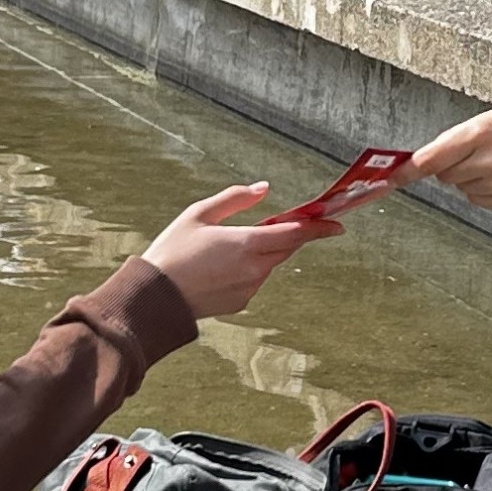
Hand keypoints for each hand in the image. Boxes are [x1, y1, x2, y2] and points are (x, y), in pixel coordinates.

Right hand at [143, 183, 341, 317]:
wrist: (154, 299)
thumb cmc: (172, 251)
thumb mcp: (199, 214)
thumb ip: (235, 198)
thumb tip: (264, 188)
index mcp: (247, 243)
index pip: (295, 234)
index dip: (318, 228)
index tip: (337, 224)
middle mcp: (255, 269)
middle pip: (286, 248)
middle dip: (289, 235)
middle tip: (281, 222)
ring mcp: (249, 288)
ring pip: (269, 264)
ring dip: (263, 251)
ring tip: (228, 246)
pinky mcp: (241, 302)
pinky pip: (254, 279)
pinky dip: (248, 269)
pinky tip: (219, 267)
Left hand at [397, 101, 491, 208]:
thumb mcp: (485, 121)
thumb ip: (455, 142)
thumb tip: (427, 161)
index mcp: (478, 134)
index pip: (431, 159)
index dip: (408, 171)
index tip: (391, 179)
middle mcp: (486, 162)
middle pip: (445, 175)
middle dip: (453, 165)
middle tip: (476, 152)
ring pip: (462, 188)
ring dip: (471, 177)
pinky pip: (479, 200)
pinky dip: (484, 189)